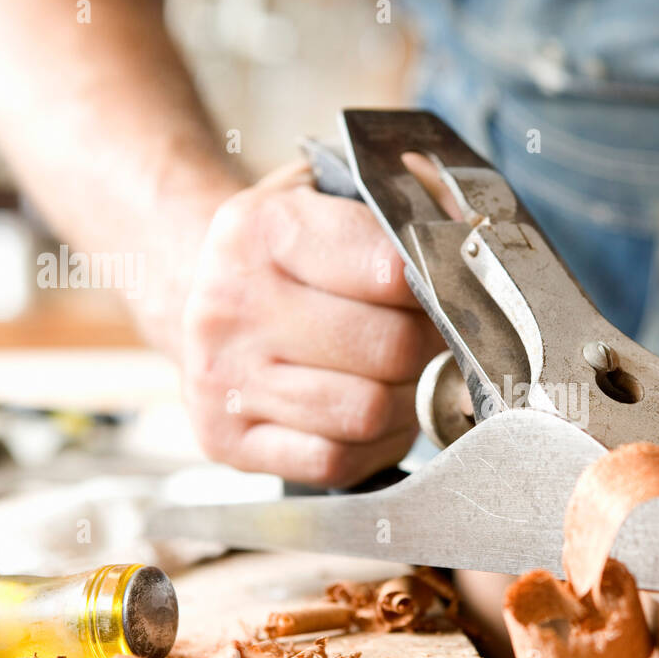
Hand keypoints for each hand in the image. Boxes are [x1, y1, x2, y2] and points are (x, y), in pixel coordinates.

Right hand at [181, 162, 442, 485]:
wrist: (190, 286)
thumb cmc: (282, 250)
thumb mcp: (327, 195)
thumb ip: (401, 204)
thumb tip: (468, 228)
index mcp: (259, 230)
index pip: (393, 272)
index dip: (438, 288)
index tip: (443, 291)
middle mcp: (229, 304)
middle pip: (389, 349)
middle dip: (427, 349)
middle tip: (428, 340)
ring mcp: (222, 378)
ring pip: (367, 412)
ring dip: (402, 402)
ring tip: (395, 378)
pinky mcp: (224, 439)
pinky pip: (334, 462)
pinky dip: (366, 446)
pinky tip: (360, 416)